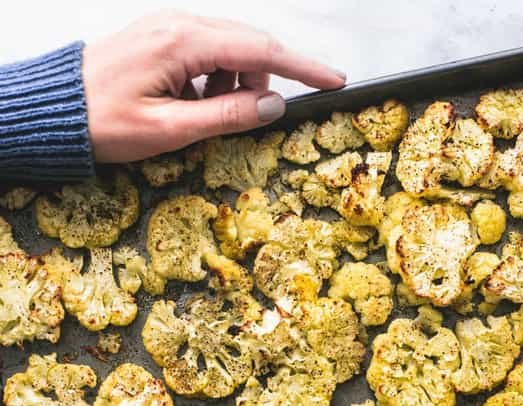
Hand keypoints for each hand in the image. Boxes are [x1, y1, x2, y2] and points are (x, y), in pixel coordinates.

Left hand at [81, 12, 345, 162]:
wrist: (52, 109)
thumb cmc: (101, 122)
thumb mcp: (170, 130)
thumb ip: (228, 116)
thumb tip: (274, 104)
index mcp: (183, 43)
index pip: (261, 50)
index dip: (304, 67)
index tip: (336, 80)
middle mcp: (179, 25)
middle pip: (251, 44)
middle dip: (266, 80)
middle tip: (261, 115)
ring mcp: (170, 27)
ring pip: (232, 48)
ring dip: (238, 83)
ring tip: (207, 115)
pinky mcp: (164, 37)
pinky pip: (210, 52)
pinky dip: (217, 79)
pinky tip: (196, 103)